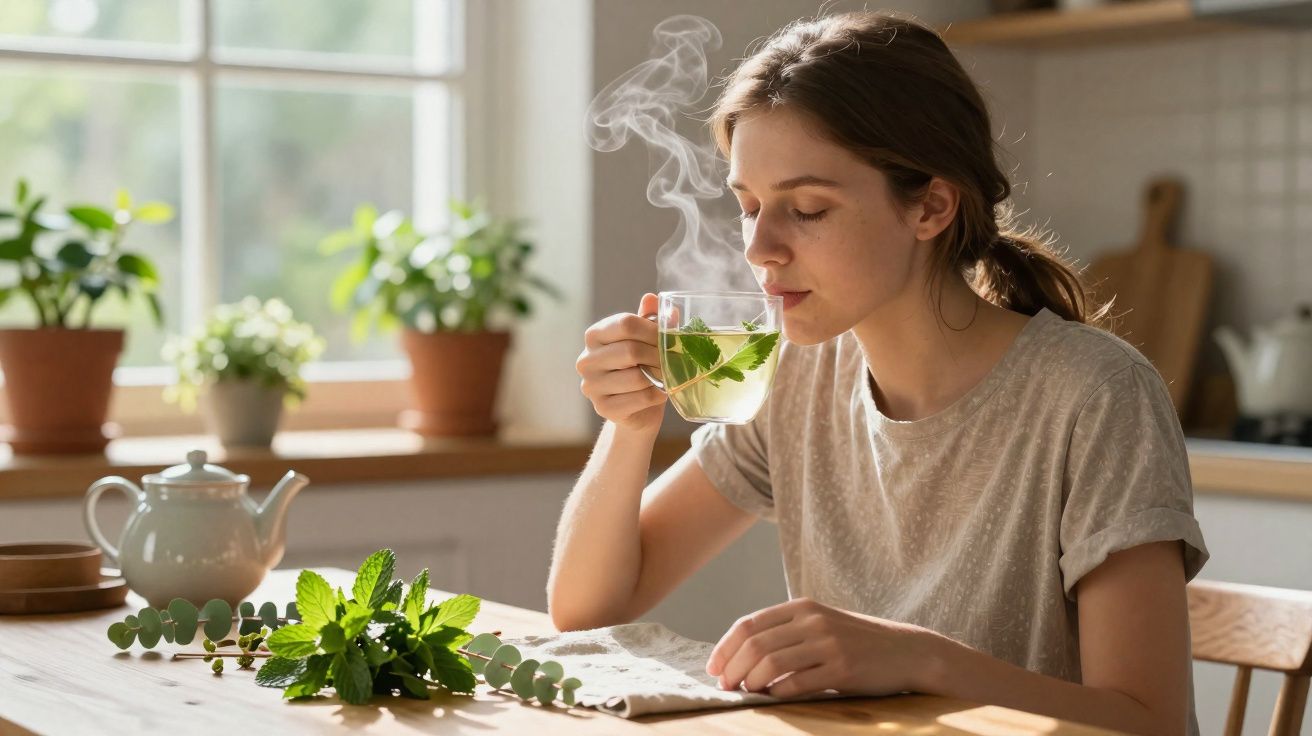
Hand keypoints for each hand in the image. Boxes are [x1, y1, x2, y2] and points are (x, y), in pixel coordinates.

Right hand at [576, 292, 666, 432]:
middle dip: (659, 355)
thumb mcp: (646, 340)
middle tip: (676, 359)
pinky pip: (640, 398)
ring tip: (668, 375)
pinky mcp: (603, 408)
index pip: (626, 323)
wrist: (638, 409)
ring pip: (637, 377)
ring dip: (659, 377)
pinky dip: (657, 395)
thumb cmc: (642, 368)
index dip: (653, 330)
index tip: (670, 337)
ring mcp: (591, 386)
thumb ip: (649, 319)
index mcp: (594, 335)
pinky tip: (661, 392)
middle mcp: (586, 360)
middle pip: (631, 350)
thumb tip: (652, 298)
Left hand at [704, 597, 938, 697]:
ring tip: (746, 692)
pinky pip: (798, 682)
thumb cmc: (857, 642)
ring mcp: (828, 643)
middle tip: (725, 686)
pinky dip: (778, 693)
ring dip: (751, 681)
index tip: (714, 668)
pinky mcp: (842, 668)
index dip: (725, 647)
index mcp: (802, 607)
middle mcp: (812, 621)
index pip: (749, 624)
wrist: (906, 651)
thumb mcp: (820, 625)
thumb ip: (787, 633)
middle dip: (732, 667)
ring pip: (772, 663)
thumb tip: (742, 657)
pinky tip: (772, 698)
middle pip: (755, 644)